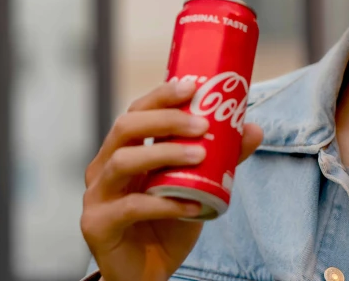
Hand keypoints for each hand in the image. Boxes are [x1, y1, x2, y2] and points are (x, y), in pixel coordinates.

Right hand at [80, 80, 263, 280]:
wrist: (146, 275)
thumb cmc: (165, 226)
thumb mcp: (196, 188)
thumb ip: (220, 160)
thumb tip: (253, 128)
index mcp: (121, 151)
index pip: (136, 112)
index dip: (161, 96)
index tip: (192, 86)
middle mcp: (103, 168)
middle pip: (125, 128)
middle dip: (165, 120)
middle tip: (202, 124)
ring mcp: (96, 196)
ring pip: (123, 162)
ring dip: (164, 154)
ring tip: (199, 156)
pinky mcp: (97, 225)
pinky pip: (131, 207)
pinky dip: (165, 204)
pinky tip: (193, 204)